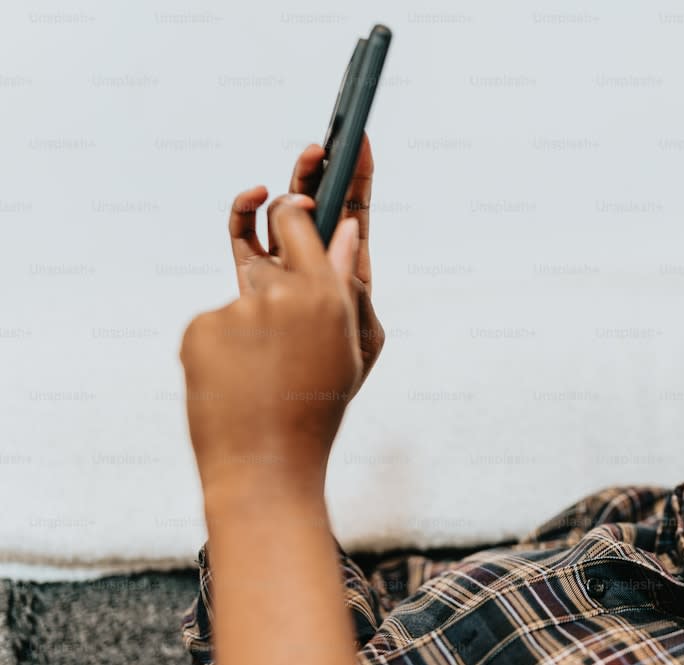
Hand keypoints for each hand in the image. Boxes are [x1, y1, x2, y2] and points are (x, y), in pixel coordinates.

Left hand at [182, 198, 364, 497]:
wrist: (265, 464)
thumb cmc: (319, 408)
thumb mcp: (354, 348)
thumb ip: (349, 286)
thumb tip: (345, 230)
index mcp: (326, 294)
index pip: (296, 216)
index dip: (296, 208)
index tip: (298, 206)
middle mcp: (279, 292)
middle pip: (268, 250)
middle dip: (276, 266)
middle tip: (287, 319)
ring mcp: (234, 309)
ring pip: (247, 298)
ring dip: (258, 328)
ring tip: (271, 381)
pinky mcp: (200, 328)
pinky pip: (218, 325)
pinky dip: (229, 350)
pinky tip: (241, 387)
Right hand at [227, 134, 383, 396]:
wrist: (272, 428)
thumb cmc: (327, 390)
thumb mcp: (361, 339)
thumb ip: (353, 283)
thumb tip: (348, 229)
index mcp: (348, 276)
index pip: (355, 216)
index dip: (358, 178)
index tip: (359, 138)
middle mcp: (314, 268)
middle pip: (318, 207)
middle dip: (320, 174)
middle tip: (319, 150)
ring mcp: (279, 272)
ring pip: (281, 216)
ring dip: (287, 190)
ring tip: (292, 183)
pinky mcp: (245, 280)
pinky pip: (243, 235)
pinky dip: (245, 212)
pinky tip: (256, 198)